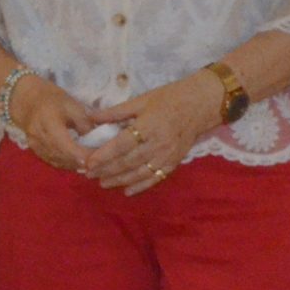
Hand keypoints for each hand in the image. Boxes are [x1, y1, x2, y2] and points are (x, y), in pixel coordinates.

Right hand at [10, 74, 102, 175]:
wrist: (26, 99)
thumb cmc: (52, 99)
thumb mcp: (72, 105)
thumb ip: (84, 124)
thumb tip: (95, 142)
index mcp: (48, 122)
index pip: (65, 145)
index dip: (80, 154)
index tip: (97, 158)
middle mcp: (38, 136)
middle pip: (61, 155)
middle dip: (80, 161)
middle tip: (98, 163)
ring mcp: (34, 144)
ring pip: (57, 160)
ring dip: (73, 164)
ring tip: (90, 164)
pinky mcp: (34, 149)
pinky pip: (51, 160)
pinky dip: (65, 163)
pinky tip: (76, 163)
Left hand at [83, 72, 224, 193]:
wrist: (202, 104)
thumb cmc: (170, 98)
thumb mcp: (141, 100)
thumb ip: (116, 112)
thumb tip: (90, 117)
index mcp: (148, 126)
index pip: (121, 145)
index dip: (104, 155)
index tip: (88, 162)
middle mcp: (157, 144)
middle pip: (128, 162)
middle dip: (107, 170)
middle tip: (88, 174)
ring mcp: (167, 156)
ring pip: (140, 173)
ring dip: (120, 180)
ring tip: (102, 183)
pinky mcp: (175, 162)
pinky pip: (156, 178)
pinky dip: (142, 186)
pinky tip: (128, 191)